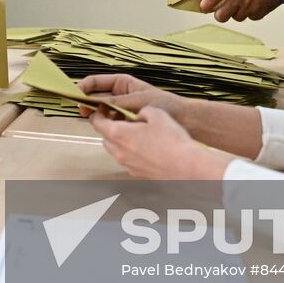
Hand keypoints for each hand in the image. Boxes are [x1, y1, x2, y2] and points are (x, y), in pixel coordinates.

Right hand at [76, 73, 183, 119]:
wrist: (183, 118)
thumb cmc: (163, 104)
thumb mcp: (135, 101)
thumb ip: (114, 103)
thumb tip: (94, 104)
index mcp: (122, 82)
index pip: (95, 81)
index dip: (83, 87)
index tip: (75, 95)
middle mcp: (119, 93)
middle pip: (96, 96)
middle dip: (88, 103)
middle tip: (83, 112)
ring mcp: (122, 106)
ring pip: (102, 109)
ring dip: (98, 114)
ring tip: (97, 120)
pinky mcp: (126, 118)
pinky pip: (111, 119)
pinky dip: (108, 122)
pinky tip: (109, 127)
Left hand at [89, 106, 230, 179]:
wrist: (186, 168)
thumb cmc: (172, 142)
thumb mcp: (157, 113)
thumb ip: (142, 111)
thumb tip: (139, 114)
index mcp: (118, 134)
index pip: (96, 122)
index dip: (98, 113)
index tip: (105, 108)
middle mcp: (119, 152)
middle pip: (105, 137)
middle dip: (110, 127)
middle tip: (122, 119)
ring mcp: (127, 165)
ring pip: (116, 150)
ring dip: (121, 141)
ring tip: (137, 133)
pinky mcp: (138, 174)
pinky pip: (128, 160)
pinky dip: (132, 152)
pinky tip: (148, 147)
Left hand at [198, 0, 280, 21]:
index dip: (206, 4)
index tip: (205, 7)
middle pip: (221, 16)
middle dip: (221, 14)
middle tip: (222, 11)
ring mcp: (247, 5)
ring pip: (237, 17)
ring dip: (238, 13)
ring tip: (242, 6)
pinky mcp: (259, 12)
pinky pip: (252, 17)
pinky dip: (252, 13)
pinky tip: (256, 6)